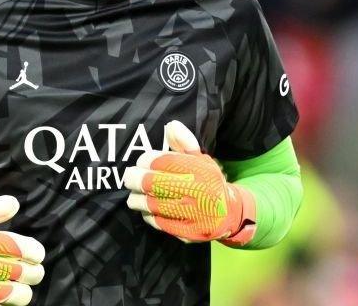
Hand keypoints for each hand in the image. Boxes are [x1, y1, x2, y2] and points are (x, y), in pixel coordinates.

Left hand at [124, 121, 255, 243]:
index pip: (165, 162)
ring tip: (134, 194)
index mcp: (200, 170)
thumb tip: (171, 125)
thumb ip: (184, 143)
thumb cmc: (208, 182)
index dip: (147, 160)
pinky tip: (146, 209)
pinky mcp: (186, 231)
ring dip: (138, 198)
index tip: (141, 161)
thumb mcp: (201, 159)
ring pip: (153, 204)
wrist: (228, 214)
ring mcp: (191, 213)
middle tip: (129, 177)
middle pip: (155, 183)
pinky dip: (147, 214)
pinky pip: (158, 222)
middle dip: (136, 179)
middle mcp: (197, 191)